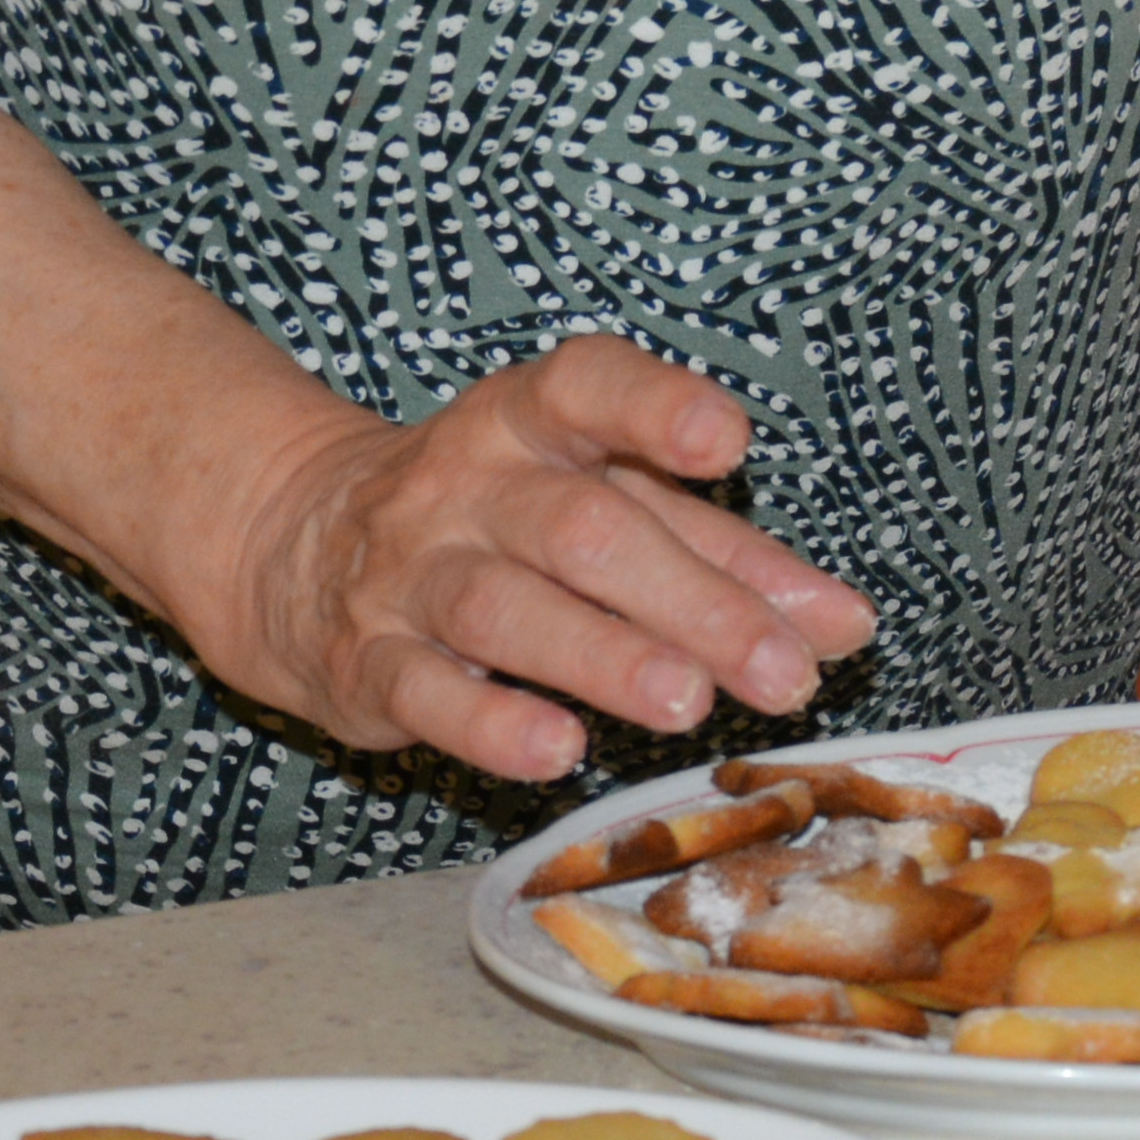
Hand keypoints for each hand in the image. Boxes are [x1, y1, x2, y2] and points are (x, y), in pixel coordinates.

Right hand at [201, 334, 877, 785]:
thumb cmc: (499, 525)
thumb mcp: (605, 505)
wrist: (295, 552)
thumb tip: (844, 624)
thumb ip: (727, 558)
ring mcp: (407, 575)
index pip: (586, 388)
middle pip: (581, 529)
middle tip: (781, 672)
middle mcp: (465, 486)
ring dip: (603, 657)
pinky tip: (557, 751)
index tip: (729, 445)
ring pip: (505, 609)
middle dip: (690, 601)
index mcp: (531, 423)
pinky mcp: (365, 664)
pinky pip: (425, 691)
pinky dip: (490, 724)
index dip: (655, 408)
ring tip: (688, 702)